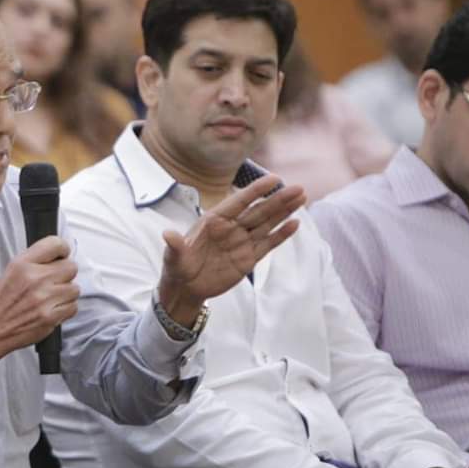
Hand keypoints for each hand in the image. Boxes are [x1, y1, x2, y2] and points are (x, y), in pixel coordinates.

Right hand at [0, 236, 78, 372]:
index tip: (62, 255)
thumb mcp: (9, 272)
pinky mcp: (50, 317)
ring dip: (66, 293)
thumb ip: (33, 262)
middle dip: (65, 274)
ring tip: (51, 298)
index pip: (55, 244)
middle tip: (55, 281)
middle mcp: (35, 278)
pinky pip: (73, 307)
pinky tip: (51, 310)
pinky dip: (65, 309)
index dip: (63, 249)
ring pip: (74, 288)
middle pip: (71, 267)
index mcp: (22, 264)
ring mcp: (44, 298)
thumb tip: (58, 258)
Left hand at [157, 175, 305, 325]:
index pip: (238, 202)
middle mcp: (230, 228)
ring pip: (267, 224)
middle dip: (278, 199)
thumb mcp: (174, 258)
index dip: (256, 190)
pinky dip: (281, 235)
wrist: (185, 288)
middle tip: (298, 188)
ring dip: (284, 212)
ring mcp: (241, 242)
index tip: (274, 179)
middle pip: (258, 211)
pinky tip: (295, 224)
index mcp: (214, 221)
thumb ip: (175, 246)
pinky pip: (268, 244)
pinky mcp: (248, 258)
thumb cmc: (177, 267)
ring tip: (301, 198)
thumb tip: (167, 234)